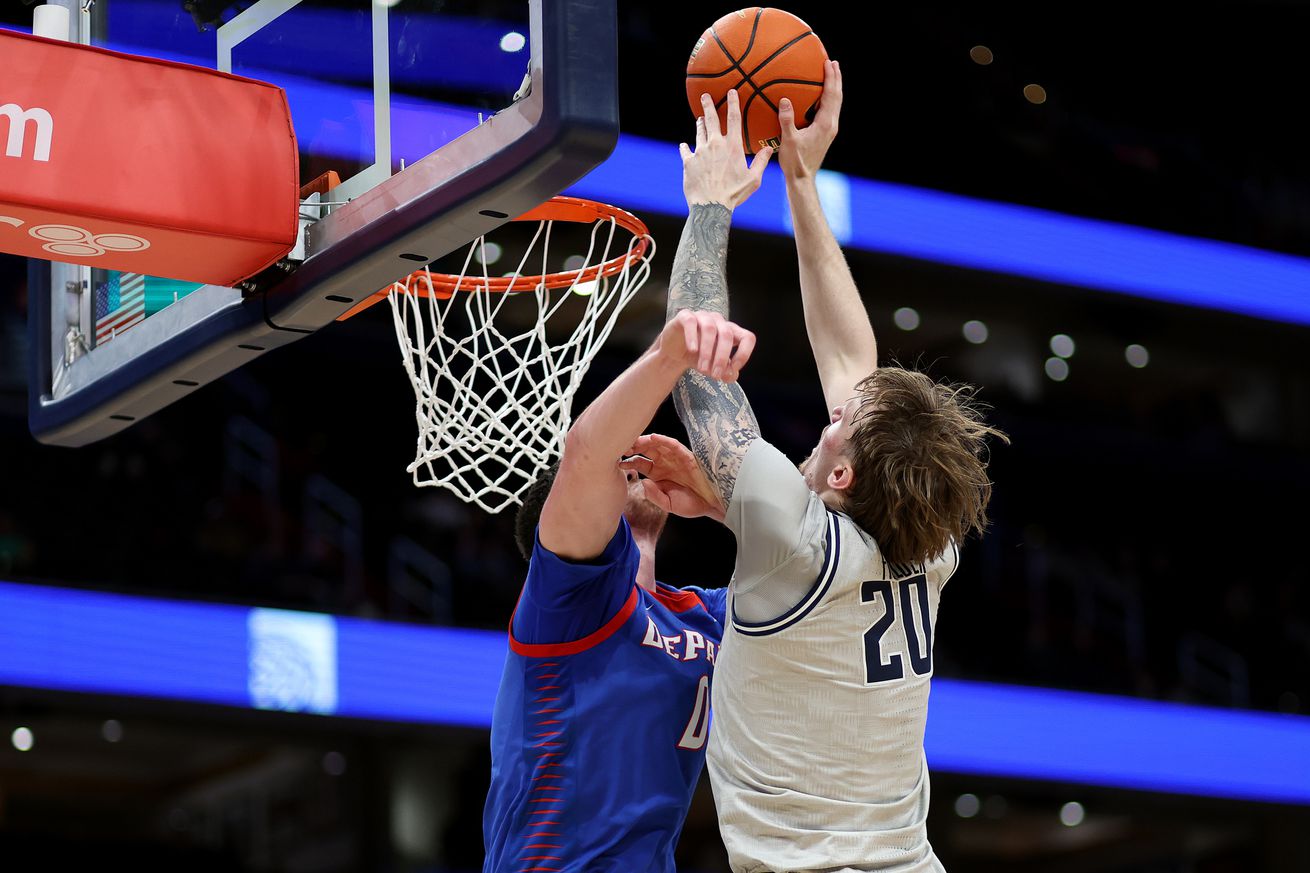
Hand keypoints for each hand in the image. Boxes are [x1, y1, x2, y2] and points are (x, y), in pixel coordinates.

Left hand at [621, 434, 724, 520]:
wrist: (711, 504)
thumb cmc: (691, 504)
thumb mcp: (668, 505)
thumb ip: (654, 496)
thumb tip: (643, 483)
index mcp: (657, 474)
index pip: (639, 463)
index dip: (628, 462)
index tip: (618, 463)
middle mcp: (664, 463)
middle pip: (646, 450)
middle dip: (634, 447)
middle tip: (622, 447)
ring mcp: (675, 459)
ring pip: (657, 445)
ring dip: (645, 441)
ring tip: (635, 441)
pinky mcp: (686, 456)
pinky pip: (673, 446)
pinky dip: (664, 441)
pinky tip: (653, 438)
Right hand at [658, 309, 755, 381]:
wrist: (674, 352)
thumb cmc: (698, 357)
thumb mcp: (713, 368)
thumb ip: (725, 372)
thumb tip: (732, 375)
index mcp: (731, 331)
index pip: (747, 338)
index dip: (744, 354)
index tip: (733, 369)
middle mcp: (719, 321)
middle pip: (727, 335)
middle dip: (721, 358)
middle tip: (715, 375)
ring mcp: (702, 316)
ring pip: (710, 329)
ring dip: (707, 352)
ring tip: (702, 369)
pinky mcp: (685, 316)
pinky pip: (691, 322)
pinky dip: (692, 337)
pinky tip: (692, 350)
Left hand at [681, 89, 772, 208]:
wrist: (711, 206)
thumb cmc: (734, 194)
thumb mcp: (753, 179)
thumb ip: (761, 162)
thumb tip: (769, 149)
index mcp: (732, 147)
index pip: (734, 118)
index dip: (733, 103)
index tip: (731, 91)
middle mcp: (715, 145)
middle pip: (711, 119)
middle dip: (708, 105)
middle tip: (705, 96)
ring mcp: (700, 152)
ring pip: (698, 132)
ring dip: (699, 124)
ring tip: (698, 119)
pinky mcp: (688, 162)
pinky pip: (685, 150)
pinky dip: (684, 147)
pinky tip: (683, 145)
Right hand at [778, 60, 841, 179]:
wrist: (803, 179)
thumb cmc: (795, 162)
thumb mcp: (789, 140)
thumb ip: (786, 120)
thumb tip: (784, 100)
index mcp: (825, 124)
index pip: (831, 95)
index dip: (831, 77)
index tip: (829, 62)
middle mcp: (831, 125)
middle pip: (837, 97)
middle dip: (836, 78)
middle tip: (832, 62)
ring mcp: (829, 130)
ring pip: (835, 104)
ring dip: (833, 87)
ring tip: (830, 74)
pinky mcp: (825, 134)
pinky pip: (828, 111)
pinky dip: (826, 99)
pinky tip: (819, 96)